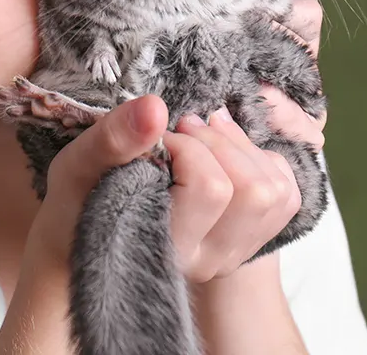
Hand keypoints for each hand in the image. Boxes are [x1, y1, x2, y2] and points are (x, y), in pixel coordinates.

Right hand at [25, 0, 326, 282]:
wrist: (89, 231)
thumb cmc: (80, 195)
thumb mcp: (79, 164)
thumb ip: (113, 136)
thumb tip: (155, 105)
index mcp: (165, 244)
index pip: (209, 187)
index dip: (186, 145)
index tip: (157, 137)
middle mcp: (207, 260)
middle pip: (253, 190)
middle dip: (219, 142)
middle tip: (184, 130)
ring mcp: (234, 253)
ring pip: (274, 191)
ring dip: (242, 149)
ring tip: (204, 136)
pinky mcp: (251, 240)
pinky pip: (287, 194)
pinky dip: (263, 161)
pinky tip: (226, 154)